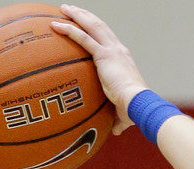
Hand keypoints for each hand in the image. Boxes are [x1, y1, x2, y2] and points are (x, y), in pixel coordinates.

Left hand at [53, 5, 147, 133]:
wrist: (138, 104)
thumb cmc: (133, 111)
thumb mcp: (124, 113)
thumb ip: (118, 120)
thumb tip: (115, 131)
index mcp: (122, 59)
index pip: (107, 39)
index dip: (97, 30)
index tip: (86, 25)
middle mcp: (118, 49)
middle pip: (99, 26)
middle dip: (85, 16)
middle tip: (71, 10)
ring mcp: (111, 50)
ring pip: (91, 25)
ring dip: (77, 15)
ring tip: (63, 8)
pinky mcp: (104, 55)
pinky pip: (83, 38)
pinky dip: (69, 29)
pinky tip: (55, 25)